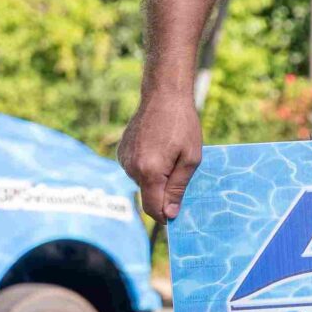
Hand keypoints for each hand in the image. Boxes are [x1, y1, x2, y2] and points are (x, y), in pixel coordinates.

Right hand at [119, 93, 204, 222]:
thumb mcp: (190, 159)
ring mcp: (124, 159)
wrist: (163, 95)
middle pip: (148, 196)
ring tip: (168, 153)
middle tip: (179, 170)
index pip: (153, 209)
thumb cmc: (182, 125)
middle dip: (163, 193)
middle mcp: (132, 168)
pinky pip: (135, 170)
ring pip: (142, 183)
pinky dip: (147, 166)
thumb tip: (170, 214)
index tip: (176, 214)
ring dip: (155, 178)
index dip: (165, 216)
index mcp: (150, 171)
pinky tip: (157, 148)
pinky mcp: (121, 151)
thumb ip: (178, 188)